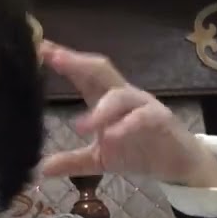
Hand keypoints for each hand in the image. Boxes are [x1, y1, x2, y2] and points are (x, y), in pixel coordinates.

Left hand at [38, 41, 216, 187]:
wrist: (178, 165)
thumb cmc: (137, 150)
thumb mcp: (99, 160)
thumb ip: (72, 162)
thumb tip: (41, 170)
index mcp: (104, 98)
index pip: (82, 73)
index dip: (62, 60)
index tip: (38, 47)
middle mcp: (122, 95)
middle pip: (100, 70)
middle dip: (77, 62)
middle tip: (53, 57)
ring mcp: (143, 105)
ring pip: (120, 96)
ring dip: (100, 109)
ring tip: (80, 127)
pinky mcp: (161, 120)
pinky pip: (143, 118)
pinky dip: (126, 126)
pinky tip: (112, 137)